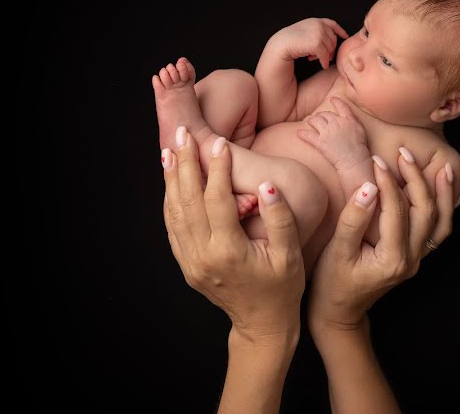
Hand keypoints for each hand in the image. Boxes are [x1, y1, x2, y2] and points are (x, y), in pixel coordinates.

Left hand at [162, 129, 304, 343]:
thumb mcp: (290, 254)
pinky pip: (173, 228)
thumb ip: (280, 219)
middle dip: (185, 164)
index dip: (217, 169)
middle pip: (188, 202)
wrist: (263, 324)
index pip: (217, 200)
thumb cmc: (282, 288)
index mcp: (229, 251)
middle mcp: (204, 256)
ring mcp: (191, 263)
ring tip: (170, 150)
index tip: (220, 143)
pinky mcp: (187, 265)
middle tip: (183, 134)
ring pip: (174, 214)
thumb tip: (267, 185)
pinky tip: (171, 182)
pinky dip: (170, 202)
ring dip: (170, 180)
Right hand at [268, 17, 348, 68]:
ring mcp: (318, 33)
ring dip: (325, 55)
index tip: (345, 36)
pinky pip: (326, 55)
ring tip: (314, 58)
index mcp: (315, 21)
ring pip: (330, 48)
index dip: (340, 30)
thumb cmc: (291, 41)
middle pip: (333, 39)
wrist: (281, 45)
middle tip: (324, 57)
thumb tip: (331, 44)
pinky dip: (325, 61)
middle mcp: (318, 25)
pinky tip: (322, 65)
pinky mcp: (317, 43)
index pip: (332, 24)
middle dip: (330, 49)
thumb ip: (317, 33)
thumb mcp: (305, 32)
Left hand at [296, 96, 370, 170]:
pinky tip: (299, 133)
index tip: (332, 99)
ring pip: (315, 120)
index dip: (336, 101)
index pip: (341, 106)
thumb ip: (352, 120)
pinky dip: (302, 134)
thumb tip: (346, 116)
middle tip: (320, 118)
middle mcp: (336, 123)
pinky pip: (308, 136)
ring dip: (312, 121)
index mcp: (347, 119)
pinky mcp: (320, 143)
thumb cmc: (360, 147)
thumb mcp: (360, 129)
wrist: (354, 161)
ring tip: (311, 122)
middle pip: (325, 114)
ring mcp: (327, 132)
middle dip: (321, 115)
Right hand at [307, 148, 455, 331]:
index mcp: (392, 258)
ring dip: (442, 193)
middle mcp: (411, 259)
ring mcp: (416, 260)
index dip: (387, 181)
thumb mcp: (337, 251)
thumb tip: (369, 187)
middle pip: (425, 211)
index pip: (396, 209)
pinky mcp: (414, 258)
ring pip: (439, 222)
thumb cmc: (332, 284)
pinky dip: (446, 211)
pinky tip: (449, 193)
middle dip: (416, 178)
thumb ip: (354, 219)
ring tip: (442, 167)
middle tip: (403, 153)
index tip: (376, 160)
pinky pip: (437, 232)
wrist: (340, 314)